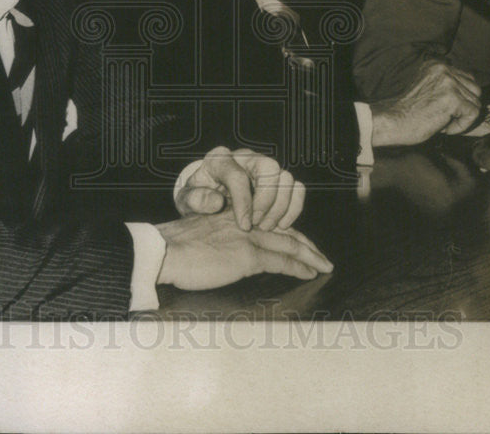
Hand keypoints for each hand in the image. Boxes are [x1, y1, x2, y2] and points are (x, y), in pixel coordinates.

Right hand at [156, 210, 332, 290]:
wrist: (165, 251)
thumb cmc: (175, 248)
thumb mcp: (201, 235)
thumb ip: (219, 238)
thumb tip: (228, 252)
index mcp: (234, 216)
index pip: (271, 222)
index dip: (289, 231)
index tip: (301, 242)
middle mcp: (245, 223)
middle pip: (286, 231)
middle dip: (307, 245)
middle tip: (321, 256)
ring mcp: (248, 238)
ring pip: (290, 244)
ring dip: (310, 256)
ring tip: (324, 265)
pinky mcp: (247, 256)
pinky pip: (281, 261)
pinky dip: (298, 267)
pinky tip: (309, 273)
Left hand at [174, 146, 305, 231]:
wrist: (206, 197)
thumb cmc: (198, 197)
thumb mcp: (187, 199)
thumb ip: (196, 199)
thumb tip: (216, 202)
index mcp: (220, 159)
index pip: (238, 176)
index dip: (243, 203)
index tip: (244, 225)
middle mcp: (245, 158)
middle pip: (270, 168)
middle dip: (266, 201)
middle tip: (257, 225)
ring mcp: (264, 167)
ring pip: (286, 178)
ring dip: (281, 207)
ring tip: (267, 227)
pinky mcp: (277, 180)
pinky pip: (297, 188)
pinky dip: (294, 208)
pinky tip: (281, 225)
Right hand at [370, 59, 481, 146]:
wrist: (392, 121)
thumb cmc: (407, 112)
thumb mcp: (428, 88)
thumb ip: (447, 85)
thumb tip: (472, 95)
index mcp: (437, 64)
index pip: (467, 78)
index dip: (462, 98)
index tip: (447, 110)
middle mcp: (444, 69)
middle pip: (475, 90)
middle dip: (464, 107)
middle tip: (444, 117)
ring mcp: (448, 83)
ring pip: (476, 103)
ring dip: (461, 118)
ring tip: (442, 122)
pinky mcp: (452, 98)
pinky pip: (473, 114)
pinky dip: (462, 126)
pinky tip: (444, 128)